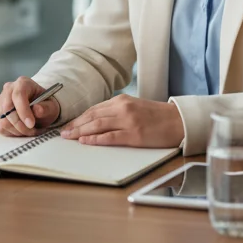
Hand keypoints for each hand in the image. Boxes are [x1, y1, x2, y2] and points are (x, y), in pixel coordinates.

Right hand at [0, 77, 60, 136]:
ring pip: (3, 120)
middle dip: (20, 124)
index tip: (31, 124)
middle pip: (7, 108)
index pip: (18, 95)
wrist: (39, 109)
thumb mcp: (51, 106)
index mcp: (23, 83)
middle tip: (32, 131)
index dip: (23, 111)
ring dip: (17, 130)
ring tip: (29, 131)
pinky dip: (11, 133)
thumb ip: (46, 108)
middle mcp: (8, 90)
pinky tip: (20, 131)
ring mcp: (0, 101)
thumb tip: (37, 109)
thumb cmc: (44, 105)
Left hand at [60, 96, 183, 146]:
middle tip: (63, 132)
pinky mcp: (134, 134)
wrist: (179, 121)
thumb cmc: (158, 116)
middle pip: (92, 116)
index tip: (68, 124)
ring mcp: (128, 121)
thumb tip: (97, 120)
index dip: (79, 117)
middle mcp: (123, 108)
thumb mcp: (135, 107)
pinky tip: (85, 141)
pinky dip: (95, 139)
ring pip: (97, 125)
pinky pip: (110, 137)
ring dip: (80, 131)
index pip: (94, 109)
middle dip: (75, 125)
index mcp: (122, 100)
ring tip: (69, 137)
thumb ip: (117, 111)